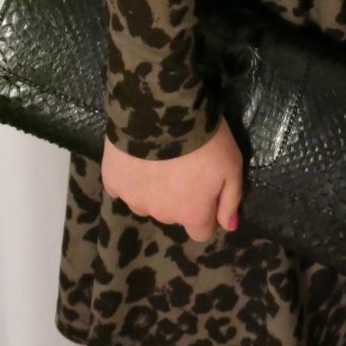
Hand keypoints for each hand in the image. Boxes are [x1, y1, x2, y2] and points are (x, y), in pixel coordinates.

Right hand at [99, 119, 243, 241]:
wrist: (163, 113)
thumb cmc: (206, 141)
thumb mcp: (232, 167)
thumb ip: (231, 200)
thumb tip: (228, 227)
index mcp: (192, 213)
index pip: (200, 232)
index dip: (205, 214)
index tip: (206, 192)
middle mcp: (162, 215)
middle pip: (173, 215)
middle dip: (179, 198)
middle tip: (184, 167)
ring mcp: (134, 200)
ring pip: (147, 202)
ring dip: (153, 189)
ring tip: (159, 160)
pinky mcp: (113, 182)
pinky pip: (122, 187)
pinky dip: (129, 177)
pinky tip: (135, 158)